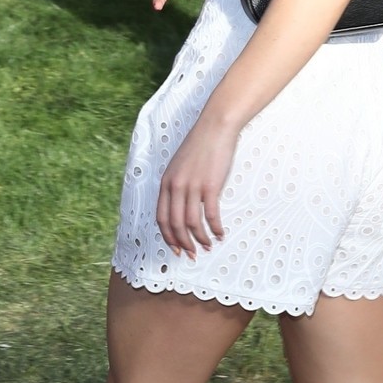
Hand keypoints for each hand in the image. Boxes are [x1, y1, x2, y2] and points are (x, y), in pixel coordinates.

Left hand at [156, 112, 236, 256]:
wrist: (215, 127)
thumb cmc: (200, 145)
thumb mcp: (180, 165)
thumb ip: (177, 184)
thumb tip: (181, 205)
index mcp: (166, 183)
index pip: (161, 218)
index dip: (168, 237)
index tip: (176, 249)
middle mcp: (176, 187)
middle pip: (175, 225)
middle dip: (183, 244)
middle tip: (193, 254)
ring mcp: (192, 187)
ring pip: (191, 223)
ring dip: (200, 239)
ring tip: (208, 246)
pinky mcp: (210, 186)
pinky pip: (210, 215)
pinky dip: (215, 228)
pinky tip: (220, 234)